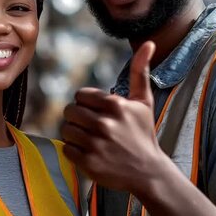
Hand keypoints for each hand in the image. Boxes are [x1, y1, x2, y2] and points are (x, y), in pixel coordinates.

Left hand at [61, 41, 166, 192]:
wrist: (148, 172)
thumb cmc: (143, 133)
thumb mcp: (144, 101)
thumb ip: (140, 71)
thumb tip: (149, 43)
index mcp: (115, 105)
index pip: (79, 96)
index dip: (87, 104)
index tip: (98, 113)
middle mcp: (105, 124)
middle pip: (69, 111)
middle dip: (79, 118)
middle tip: (92, 127)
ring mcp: (96, 144)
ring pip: (66, 130)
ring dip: (75, 135)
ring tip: (92, 140)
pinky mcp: (89, 162)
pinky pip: (66, 149)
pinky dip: (74, 151)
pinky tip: (90, 152)